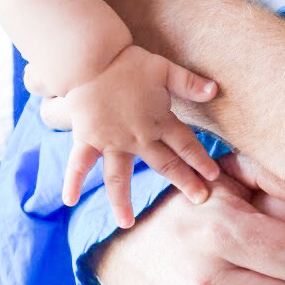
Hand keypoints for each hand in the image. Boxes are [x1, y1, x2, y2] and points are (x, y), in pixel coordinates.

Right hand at [58, 44, 220, 229]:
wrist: (91, 60)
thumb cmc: (128, 63)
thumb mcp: (164, 69)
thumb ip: (189, 83)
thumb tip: (215, 90)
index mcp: (158, 121)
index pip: (186, 145)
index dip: (200, 160)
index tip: (212, 176)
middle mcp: (137, 137)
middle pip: (164, 164)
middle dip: (184, 181)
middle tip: (199, 200)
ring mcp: (111, 142)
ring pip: (118, 177)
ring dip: (122, 201)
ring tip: (126, 224)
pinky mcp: (87, 139)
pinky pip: (79, 164)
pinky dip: (72, 182)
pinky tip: (69, 201)